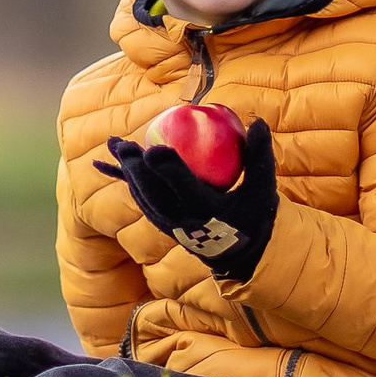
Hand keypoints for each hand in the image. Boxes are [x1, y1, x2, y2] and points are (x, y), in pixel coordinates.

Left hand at [94, 117, 277, 281]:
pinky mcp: (163, 223)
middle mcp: (184, 221)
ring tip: (115, 145)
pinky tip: (111, 163)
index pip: (185, 189)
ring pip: (143, 197)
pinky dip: (128, 181)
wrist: (240, 254)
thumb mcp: (264, 190)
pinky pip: (142, 199)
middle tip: (124, 145)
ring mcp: (170, 225)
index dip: (167, 169)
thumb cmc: (253, 216)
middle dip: (135, 171)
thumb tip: (259, 122)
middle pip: (153, 195)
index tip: (154, 149)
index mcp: (209, 213)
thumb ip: (260, 157)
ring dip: (127, 172)